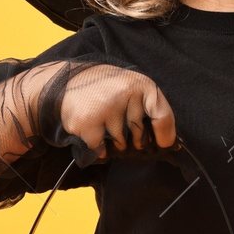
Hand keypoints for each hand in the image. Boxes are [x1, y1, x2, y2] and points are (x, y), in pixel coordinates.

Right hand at [43, 61, 180, 165]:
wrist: (64, 83)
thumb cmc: (104, 90)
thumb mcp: (130, 88)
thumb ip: (149, 108)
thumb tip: (169, 143)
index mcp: (141, 84)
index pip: (162, 115)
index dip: (165, 135)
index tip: (162, 145)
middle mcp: (126, 93)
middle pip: (140, 135)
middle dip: (132, 139)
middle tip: (116, 123)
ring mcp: (107, 107)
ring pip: (120, 143)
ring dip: (112, 141)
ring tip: (101, 121)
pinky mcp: (89, 122)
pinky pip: (101, 149)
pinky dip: (97, 148)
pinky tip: (90, 131)